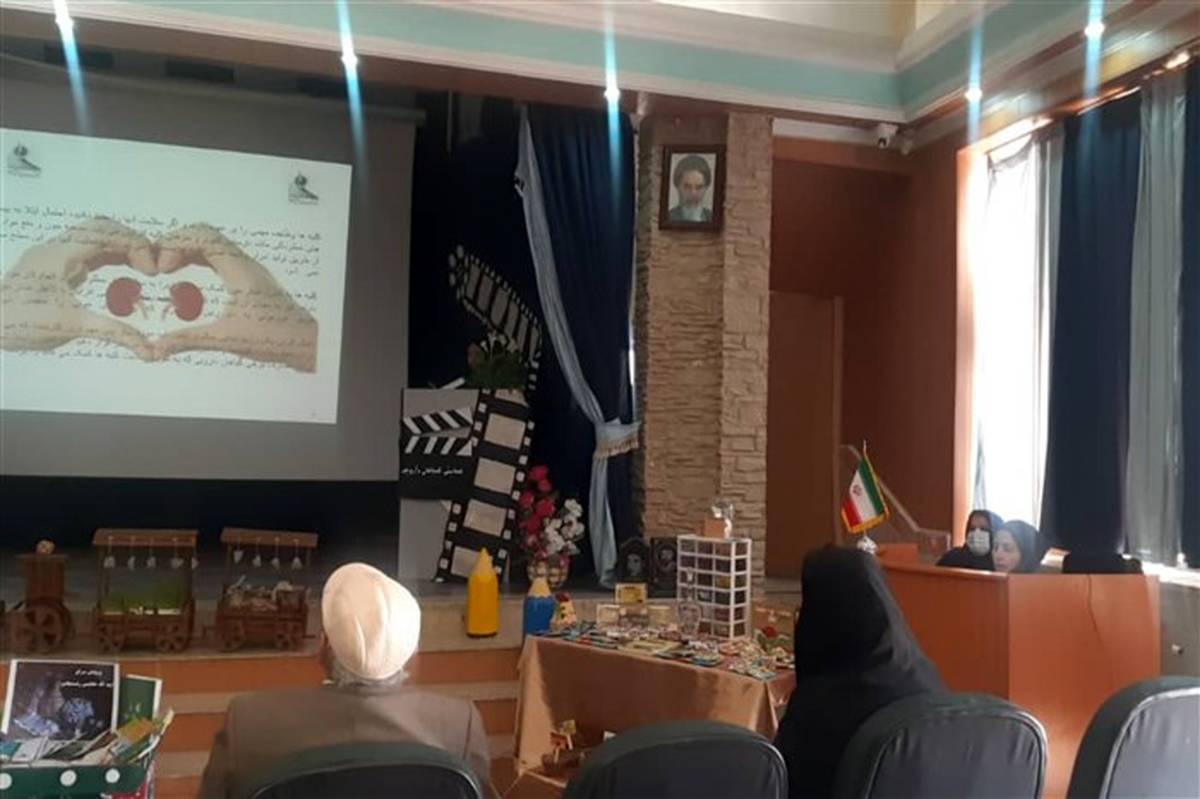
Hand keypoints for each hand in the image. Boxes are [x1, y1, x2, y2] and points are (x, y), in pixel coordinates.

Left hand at [0, 217, 156, 358]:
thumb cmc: (20, 323)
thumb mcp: (72, 327)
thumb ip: (115, 333)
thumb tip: (151, 351)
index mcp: (59, 254)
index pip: (105, 231)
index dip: (135, 245)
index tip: (152, 271)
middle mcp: (55, 248)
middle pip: (101, 228)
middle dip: (131, 243)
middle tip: (151, 268)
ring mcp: (51, 256)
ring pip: (92, 238)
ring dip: (119, 249)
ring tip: (141, 270)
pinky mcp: (50, 268)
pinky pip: (84, 252)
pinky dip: (106, 258)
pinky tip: (118, 277)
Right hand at [155, 224, 317, 371]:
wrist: (305, 342)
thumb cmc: (275, 338)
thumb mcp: (227, 338)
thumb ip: (189, 340)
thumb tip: (156, 347)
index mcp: (239, 270)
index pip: (204, 236)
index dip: (176, 244)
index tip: (161, 269)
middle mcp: (244, 264)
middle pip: (205, 235)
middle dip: (176, 244)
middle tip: (158, 267)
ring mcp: (247, 269)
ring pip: (211, 245)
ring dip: (186, 250)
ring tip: (166, 270)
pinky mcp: (247, 278)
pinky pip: (218, 257)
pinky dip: (198, 260)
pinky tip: (185, 278)